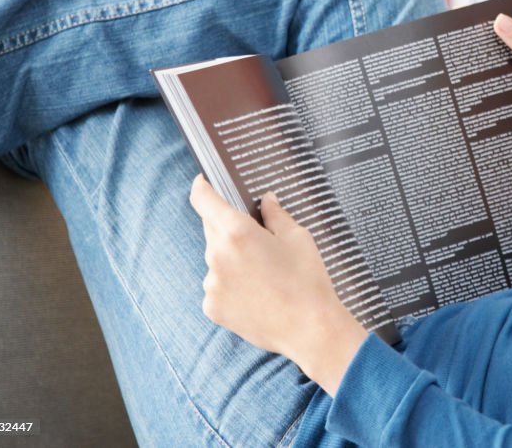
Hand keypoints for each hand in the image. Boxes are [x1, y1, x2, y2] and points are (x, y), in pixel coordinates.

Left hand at [188, 176, 367, 395]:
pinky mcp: (212, 307)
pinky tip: (257, 293)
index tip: (203, 181)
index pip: (204, 200)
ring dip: (231, 257)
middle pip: (212, 229)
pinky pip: (217, 285)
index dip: (201, 187)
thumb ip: (275, 214)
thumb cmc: (308, 279)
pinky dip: (230, 283)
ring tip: (264, 274)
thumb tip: (265, 200)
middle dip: (229, 227)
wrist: (309, 329)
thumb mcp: (298, 237)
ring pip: (216, 259)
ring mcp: (211, 284)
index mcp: (237, 232)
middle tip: (258, 239)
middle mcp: (217, 256)